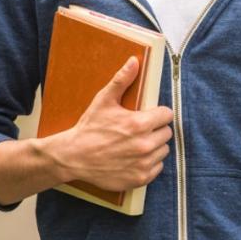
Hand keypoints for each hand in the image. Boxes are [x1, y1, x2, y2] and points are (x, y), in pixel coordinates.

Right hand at [49, 57, 172, 191]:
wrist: (73, 157)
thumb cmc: (89, 127)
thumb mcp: (104, 100)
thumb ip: (122, 80)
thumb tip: (135, 61)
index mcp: (140, 124)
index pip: (167, 115)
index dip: (158, 113)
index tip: (149, 115)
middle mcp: (144, 145)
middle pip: (166, 133)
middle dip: (156, 129)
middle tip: (140, 129)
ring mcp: (143, 163)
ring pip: (163, 150)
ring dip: (154, 146)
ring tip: (137, 143)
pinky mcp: (139, 178)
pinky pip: (157, 168)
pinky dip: (150, 163)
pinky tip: (135, 157)